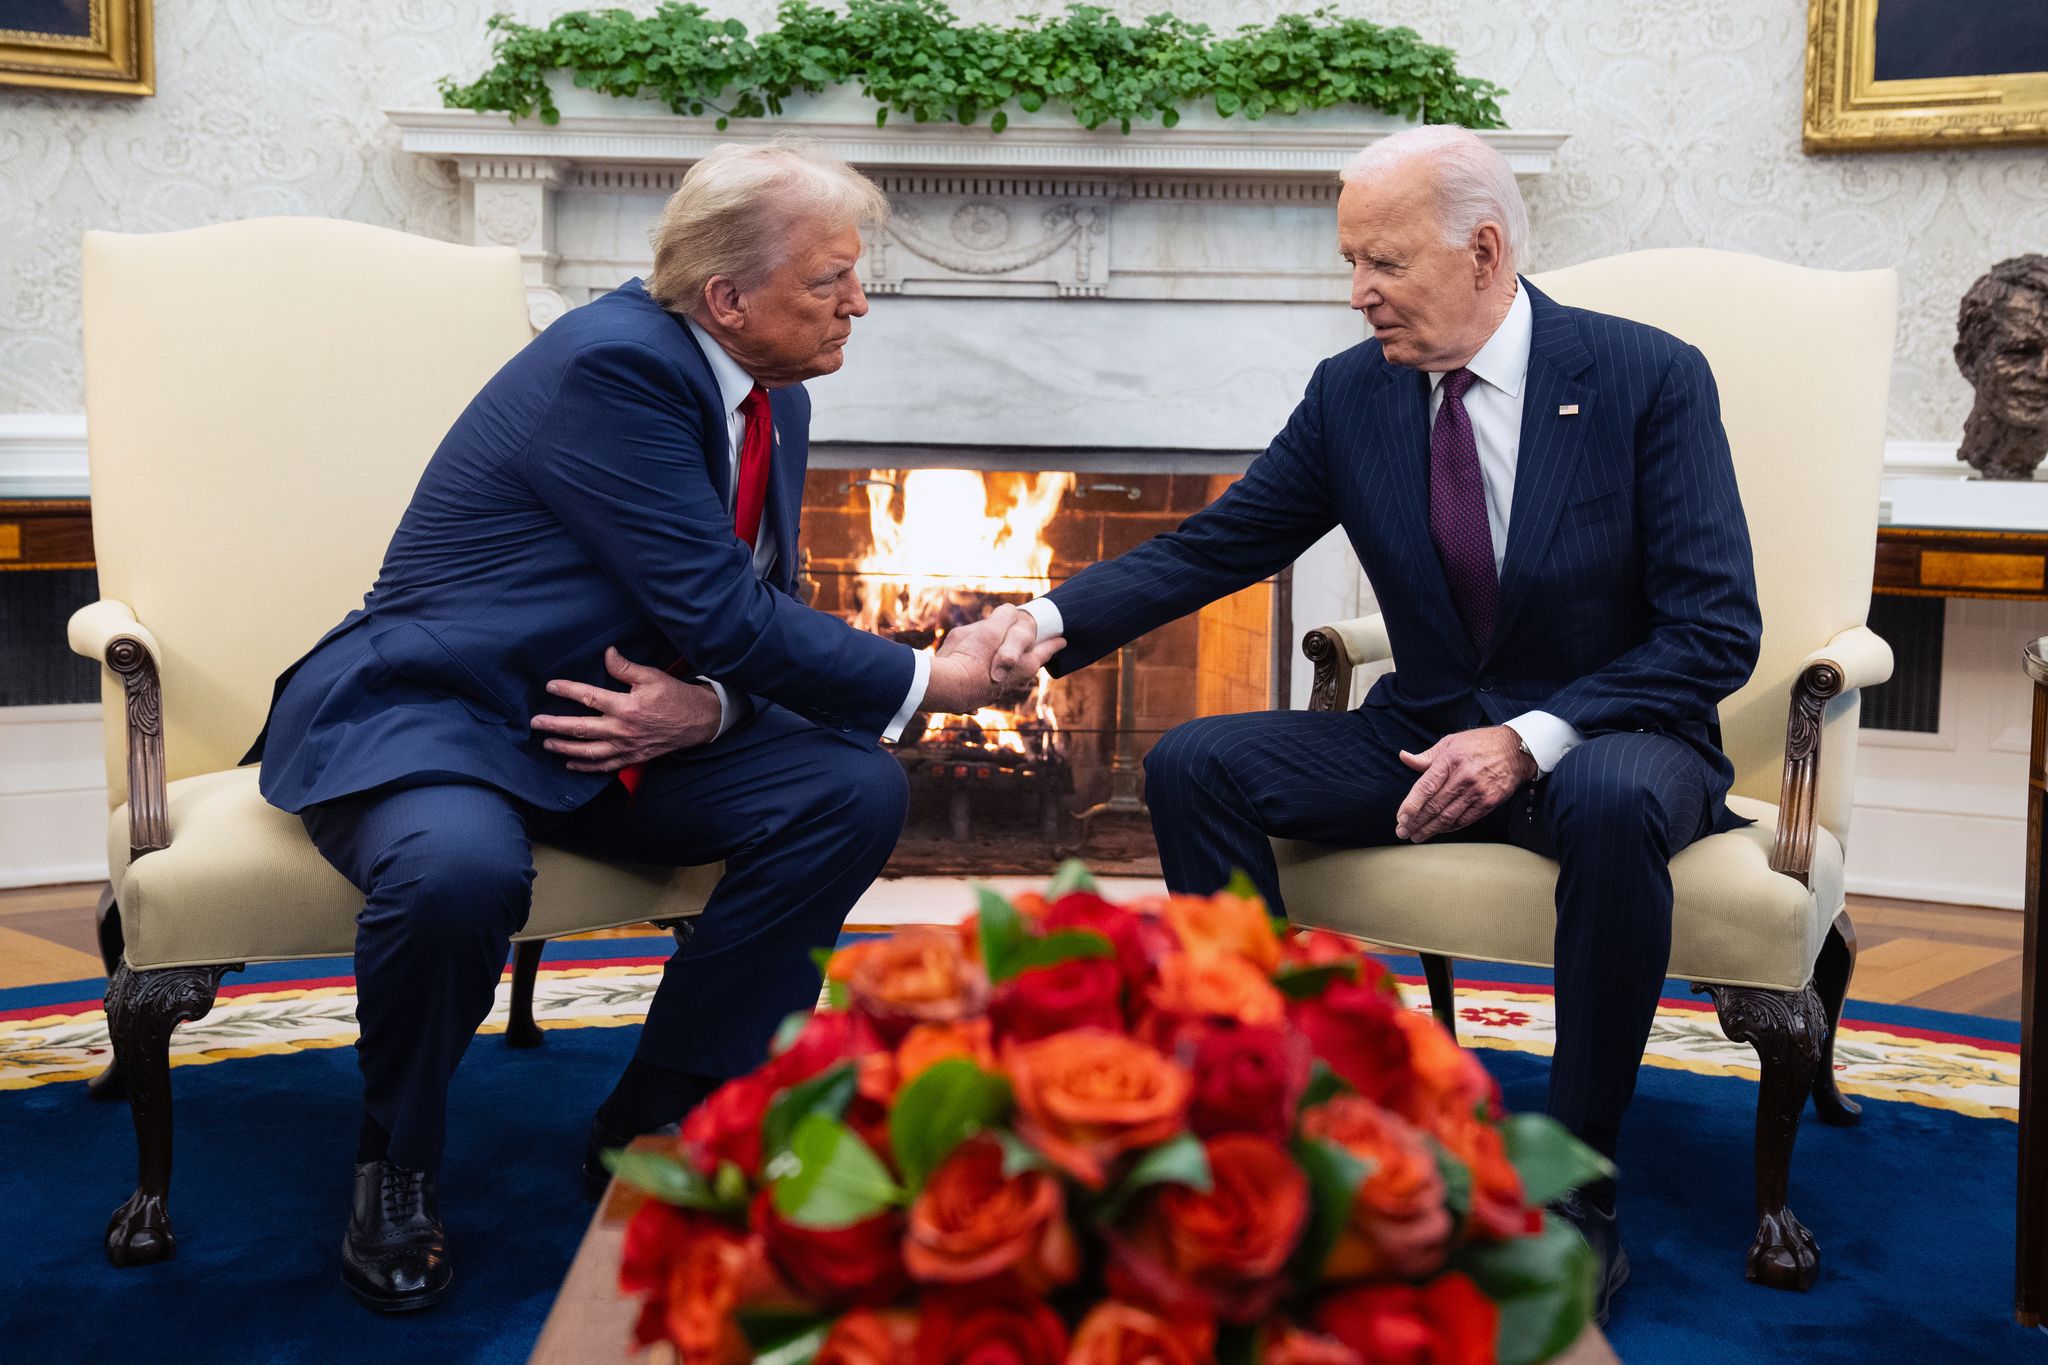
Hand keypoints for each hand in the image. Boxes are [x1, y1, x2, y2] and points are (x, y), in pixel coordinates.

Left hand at [530, 646, 722, 771]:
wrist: (698, 721)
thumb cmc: (675, 696)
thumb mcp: (652, 676)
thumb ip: (626, 667)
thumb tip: (607, 654)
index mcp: (626, 706)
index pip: (589, 697)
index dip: (567, 690)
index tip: (550, 686)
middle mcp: (622, 729)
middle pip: (581, 728)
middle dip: (555, 725)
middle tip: (535, 722)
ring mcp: (626, 747)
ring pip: (588, 751)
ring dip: (564, 749)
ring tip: (547, 744)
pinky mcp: (632, 758)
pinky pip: (604, 766)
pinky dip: (585, 767)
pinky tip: (570, 764)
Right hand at [924, 604, 1064, 713]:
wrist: (944, 689)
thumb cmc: (970, 657)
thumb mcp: (989, 629)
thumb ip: (1004, 617)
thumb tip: (1010, 613)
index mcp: (1024, 665)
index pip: (1045, 650)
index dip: (1053, 644)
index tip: (1062, 640)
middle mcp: (1013, 682)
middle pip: (1028, 666)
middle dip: (1030, 657)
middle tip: (1035, 650)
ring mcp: (994, 693)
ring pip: (1006, 678)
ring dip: (1007, 670)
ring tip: (1004, 660)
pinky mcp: (975, 699)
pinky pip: (982, 688)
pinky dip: (983, 683)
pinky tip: (978, 686)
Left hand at [1393, 726, 1536, 841]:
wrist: (1516, 751)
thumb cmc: (1479, 744)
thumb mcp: (1451, 742)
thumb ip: (1427, 756)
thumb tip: (1403, 757)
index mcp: (1450, 760)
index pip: (1426, 786)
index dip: (1411, 805)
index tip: (1400, 818)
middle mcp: (1464, 777)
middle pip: (1434, 805)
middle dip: (1415, 822)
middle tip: (1402, 832)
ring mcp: (1477, 791)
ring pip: (1448, 816)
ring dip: (1430, 829)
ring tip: (1416, 836)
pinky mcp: (1489, 802)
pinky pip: (1465, 820)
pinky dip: (1449, 827)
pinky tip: (1438, 830)